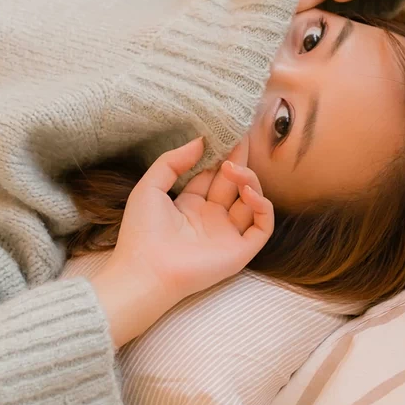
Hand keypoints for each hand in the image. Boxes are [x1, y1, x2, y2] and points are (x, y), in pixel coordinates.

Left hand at [92, 137, 274, 345]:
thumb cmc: (142, 232)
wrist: (147, 271)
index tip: (226, 134)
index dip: (219, 156)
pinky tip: (247, 192)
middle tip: (241, 138)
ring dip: (249, 180)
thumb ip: (173, 161)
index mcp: (189, 206)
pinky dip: (262, 206)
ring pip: (251, 201)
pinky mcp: (241, 250)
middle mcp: (211, 219)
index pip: (212, 176)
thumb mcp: (150, 187)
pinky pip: (263, 226)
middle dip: (238, 161)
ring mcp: (227, 235)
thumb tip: (199, 140)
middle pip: (233, 184)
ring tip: (234, 168)